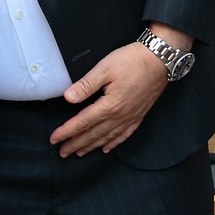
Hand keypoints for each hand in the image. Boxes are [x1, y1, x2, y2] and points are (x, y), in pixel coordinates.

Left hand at [50, 42, 168, 156]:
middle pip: (94, 134)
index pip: (83, 122)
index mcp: (109, 105)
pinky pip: (124, 135)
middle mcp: (120, 116)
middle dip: (76, 144)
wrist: (160, 60)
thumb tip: (68, 98)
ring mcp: (131, 117)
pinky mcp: (139, 115)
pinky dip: (114, 143)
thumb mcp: (104, 68)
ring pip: (107, 138)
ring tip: (79, 153)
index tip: (54, 139)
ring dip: (92, 146)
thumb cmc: (132, 61)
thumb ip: (85, 85)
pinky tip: (106, 148)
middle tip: (62, 152)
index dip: (67, 132)